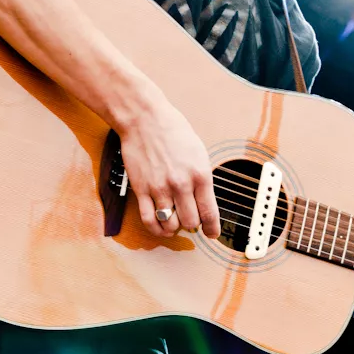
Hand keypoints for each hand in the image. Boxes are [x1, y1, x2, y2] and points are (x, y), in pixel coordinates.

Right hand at [117, 97, 220, 239]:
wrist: (145, 119)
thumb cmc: (173, 131)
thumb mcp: (199, 153)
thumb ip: (202, 179)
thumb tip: (205, 201)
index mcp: (200, 174)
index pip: (209, 212)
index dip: (212, 228)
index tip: (212, 234)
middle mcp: (181, 184)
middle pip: (190, 222)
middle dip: (193, 225)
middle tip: (191, 221)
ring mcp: (159, 188)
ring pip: (170, 224)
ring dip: (174, 227)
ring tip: (175, 221)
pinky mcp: (141, 189)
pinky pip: (149, 220)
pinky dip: (156, 229)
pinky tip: (160, 227)